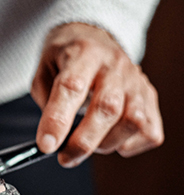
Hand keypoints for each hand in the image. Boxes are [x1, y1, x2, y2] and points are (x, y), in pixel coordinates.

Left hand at [31, 22, 163, 166]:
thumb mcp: (44, 69)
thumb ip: (45, 101)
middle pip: (107, 108)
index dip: (58, 120)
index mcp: (83, 53)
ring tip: (88, 144)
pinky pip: (149, 131)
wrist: (94, 37)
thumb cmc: (65, 58)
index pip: (71, 87)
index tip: (46, 146)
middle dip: (83, 141)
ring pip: (133, 121)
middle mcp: (114, 66)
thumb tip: (52, 139)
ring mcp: (136, 82)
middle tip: (65, 157)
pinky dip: (129, 145)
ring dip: (107, 143)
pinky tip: (110, 139)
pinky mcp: (150, 97)